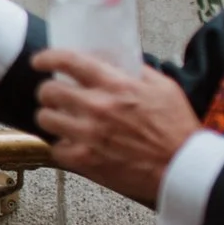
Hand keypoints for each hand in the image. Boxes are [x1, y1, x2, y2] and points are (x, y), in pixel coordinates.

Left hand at [31, 50, 199, 205]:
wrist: (183, 166)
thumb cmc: (177, 127)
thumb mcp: (163, 87)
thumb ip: (135, 71)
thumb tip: (111, 60)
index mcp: (116, 85)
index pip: (69, 61)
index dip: (47, 58)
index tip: (40, 61)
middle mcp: (98, 107)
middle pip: (48, 91)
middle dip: (49, 92)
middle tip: (55, 96)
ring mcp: (88, 135)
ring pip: (45, 119)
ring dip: (51, 117)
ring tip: (61, 119)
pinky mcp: (85, 160)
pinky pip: (56, 148)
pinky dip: (62, 146)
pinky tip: (73, 144)